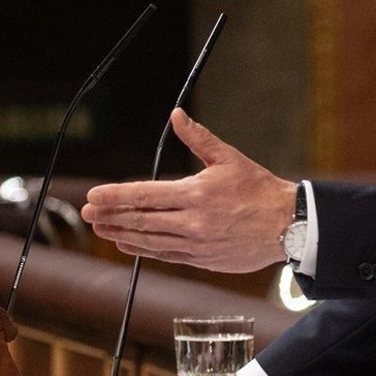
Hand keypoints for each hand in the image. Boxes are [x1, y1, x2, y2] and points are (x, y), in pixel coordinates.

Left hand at [81, 108, 293, 273]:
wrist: (287, 225)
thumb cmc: (259, 188)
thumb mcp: (229, 158)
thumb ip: (198, 138)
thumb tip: (176, 115)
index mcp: (196, 193)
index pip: (145, 194)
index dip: (116, 196)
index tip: (93, 195)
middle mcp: (193, 221)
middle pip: (141, 219)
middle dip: (111, 216)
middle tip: (87, 212)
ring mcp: (196, 244)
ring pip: (150, 240)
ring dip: (122, 234)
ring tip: (101, 229)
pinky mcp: (203, 260)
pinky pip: (166, 255)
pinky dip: (143, 249)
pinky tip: (128, 244)